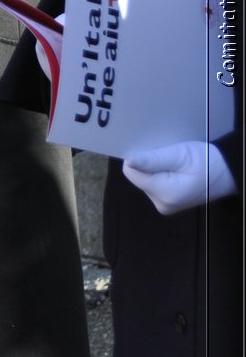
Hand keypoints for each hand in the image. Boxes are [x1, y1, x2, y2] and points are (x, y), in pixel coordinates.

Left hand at [122, 141, 238, 214]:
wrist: (228, 173)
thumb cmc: (208, 162)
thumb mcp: (180, 156)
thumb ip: (153, 160)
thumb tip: (128, 161)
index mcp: (164, 194)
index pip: (131, 172)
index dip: (139, 159)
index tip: (154, 151)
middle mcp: (161, 204)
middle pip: (138, 177)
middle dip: (148, 164)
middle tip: (169, 157)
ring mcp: (165, 206)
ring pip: (145, 180)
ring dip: (154, 169)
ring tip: (174, 163)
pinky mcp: (168, 203)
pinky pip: (154, 185)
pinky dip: (160, 175)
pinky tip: (174, 170)